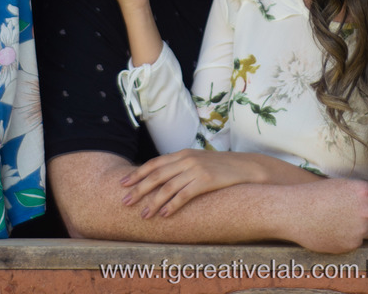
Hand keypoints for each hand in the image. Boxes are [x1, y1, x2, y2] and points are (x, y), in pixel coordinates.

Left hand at [122, 149, 296, 218]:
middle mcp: (186, 160)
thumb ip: (179, 167)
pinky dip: (173, 205)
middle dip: (138, 189)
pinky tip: (165, 214)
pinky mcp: (206, 182)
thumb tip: (159, 179)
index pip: (154, 164)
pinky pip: (184, 195)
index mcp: (182, 154)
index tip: (122, 183)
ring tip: (143, 215)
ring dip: (153, 202)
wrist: (245, 167)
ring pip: (167, 187)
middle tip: (124, 202)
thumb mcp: (197, 161)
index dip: (137, 174)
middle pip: (156, 176)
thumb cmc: (219, 167)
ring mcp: (196, 170)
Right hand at [277, 178, 367, 253]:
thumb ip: (362, 195)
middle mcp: (367, 211)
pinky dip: (347, 239)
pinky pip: (355, 242)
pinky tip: (332, 230)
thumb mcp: (342, 186)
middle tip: (357, 217)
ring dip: (359, 229)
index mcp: (366, 193)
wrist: (295, 212)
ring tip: (338, 222)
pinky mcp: (350, 245)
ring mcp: (360, 230)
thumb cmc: (315, 195)